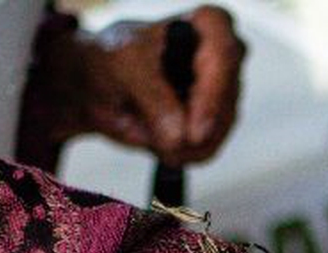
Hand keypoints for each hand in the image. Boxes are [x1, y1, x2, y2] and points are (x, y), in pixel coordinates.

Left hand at [26, 7, 244, 167]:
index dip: (212, 97)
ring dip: (183, 145)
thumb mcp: (124, 67)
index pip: (224, 58)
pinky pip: (207, 149)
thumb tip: (179, 137)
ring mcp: (221, 93)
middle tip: (164, 144)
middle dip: (195, 130)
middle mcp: (223, 57)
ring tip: (148, 132)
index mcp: (207, 25)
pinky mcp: (212, 124)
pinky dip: (180, 153)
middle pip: (226, 102)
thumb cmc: (114, 59)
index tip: (194, 133)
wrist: (101, 82)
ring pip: (218, 131)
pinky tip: (158, 141)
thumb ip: (153, 98)